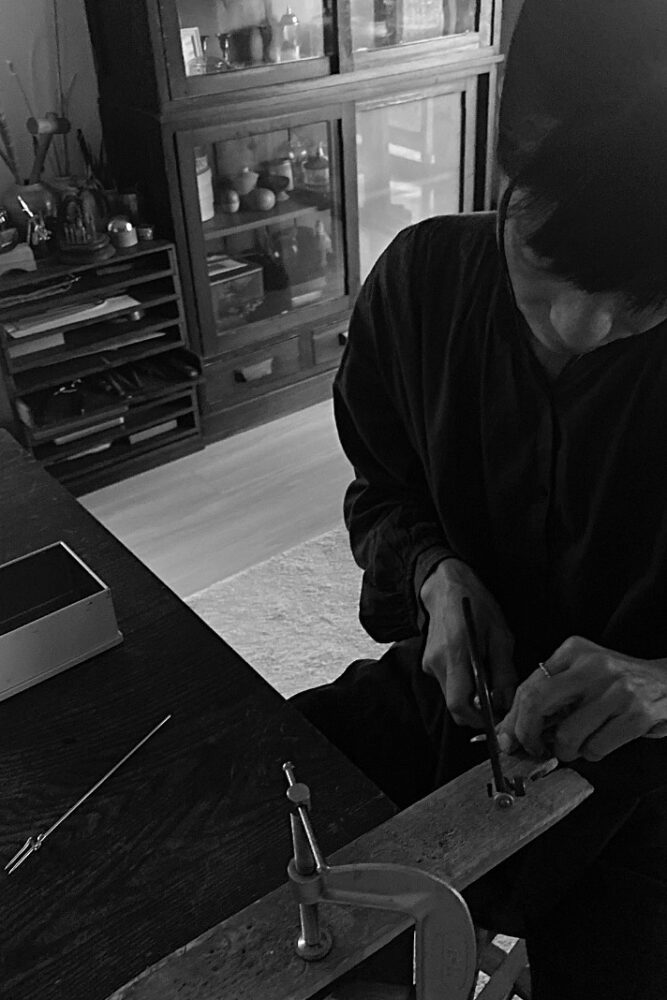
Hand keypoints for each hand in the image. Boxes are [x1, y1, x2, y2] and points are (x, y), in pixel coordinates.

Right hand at [419, 558, 516, 726]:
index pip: (459, 704)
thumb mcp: (501, 636)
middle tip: (498, 699)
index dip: (478, 718)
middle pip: (455, 705)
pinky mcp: (428, 663)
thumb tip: (508, 703)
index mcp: (456, 654)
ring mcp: (429, 664)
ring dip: (471, 696)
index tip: (497, 717)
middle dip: (478, 709)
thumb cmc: (477, 606)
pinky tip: (475, 668)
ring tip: (488, 677)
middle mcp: (437, 663)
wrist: (446, 587)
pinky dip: (463, 685)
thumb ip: (504, 672)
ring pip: (452, 696)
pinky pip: (448, 684)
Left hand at [496, 635, 666, 761]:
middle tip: (533, 748)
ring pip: (567, 734)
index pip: (528, 685)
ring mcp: (617, 689)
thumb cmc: (620, 683)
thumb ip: (551, 694)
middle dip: (527, 734)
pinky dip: (592, 754)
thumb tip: (513, 730)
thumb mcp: (583, 674)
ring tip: (576, 745)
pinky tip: (600, 742)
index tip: (507, 738)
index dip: (512, 718)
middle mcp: (593, 666)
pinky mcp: (637, 713)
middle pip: (537, 702)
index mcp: (574, 651)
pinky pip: (596, 748)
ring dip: (566, 751)